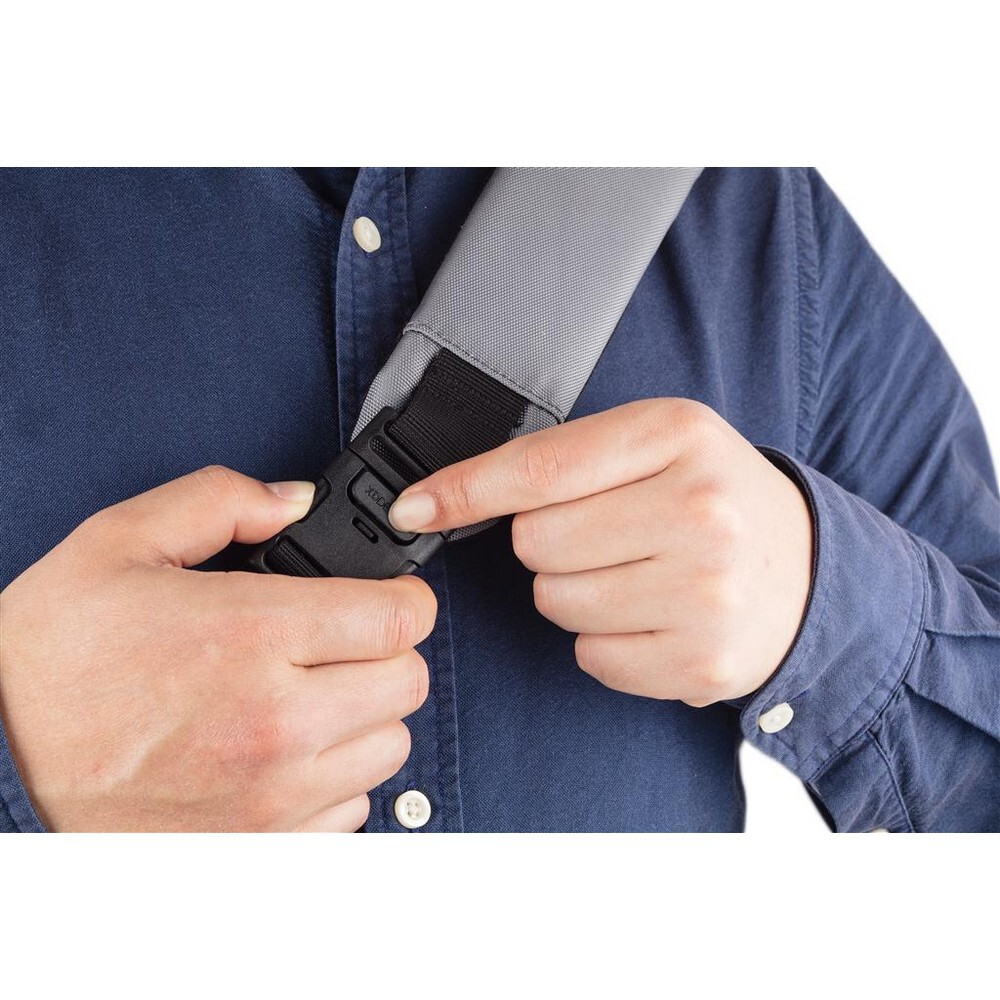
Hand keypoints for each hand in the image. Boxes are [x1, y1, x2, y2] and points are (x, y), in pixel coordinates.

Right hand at [0, 466, 435, 830]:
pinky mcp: (262, 846)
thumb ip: (218, 501)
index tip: (386, 596)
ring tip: (309, 697)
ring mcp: (272, 794)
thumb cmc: (48, 658)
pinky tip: (286, 753)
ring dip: (365, 717)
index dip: (403, 598)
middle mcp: (275, 721)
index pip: (400, 618)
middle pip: (409, 682)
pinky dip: (335, 779)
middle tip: (342, 643)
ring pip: (390, 748)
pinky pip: (352, 810)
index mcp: (251, 635)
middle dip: (387, 653)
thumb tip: (294, 501)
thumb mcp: (118, 543)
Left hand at [389, 399, 811, 705]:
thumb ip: (561, 459)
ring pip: (556, 603)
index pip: (540, 465)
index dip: (465, 488)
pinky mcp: (702, 661)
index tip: (415, 506)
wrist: (807, 571)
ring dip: (576, 593)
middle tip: (610, 534)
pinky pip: (591, 656)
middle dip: (550, 543)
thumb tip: (437, 499)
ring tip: (637, 575)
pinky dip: (605, 641)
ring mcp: (706, 592)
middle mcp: (699, 511)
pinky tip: (653, 616)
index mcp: (679, 435)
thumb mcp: (656, 444)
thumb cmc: (713, 497)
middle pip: (535, 542)